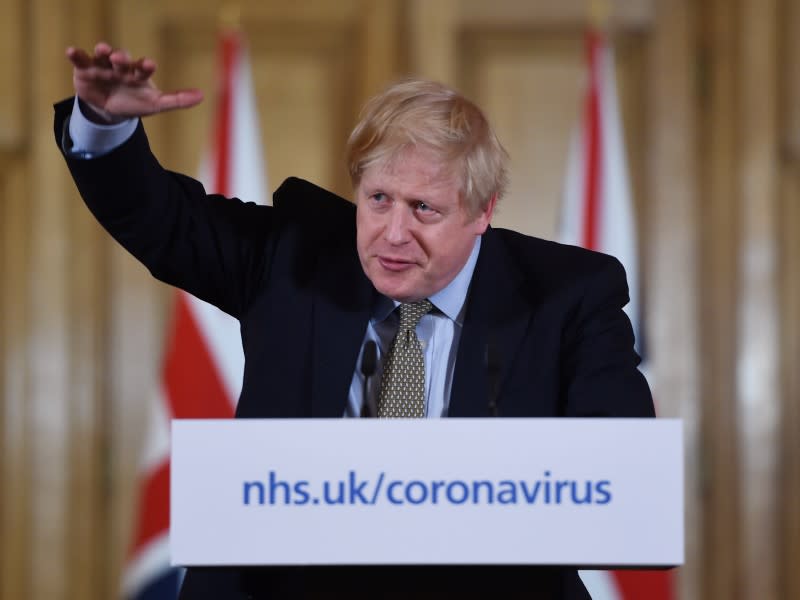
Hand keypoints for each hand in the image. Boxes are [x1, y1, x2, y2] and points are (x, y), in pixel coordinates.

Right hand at [66, 42, 202, 122]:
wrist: (109, 110)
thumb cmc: (136, 103)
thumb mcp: (156, 104)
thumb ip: (177, 100)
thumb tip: (202, 96)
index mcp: (138, 73)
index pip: (143, 68)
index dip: (146, 66)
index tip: (149, 65)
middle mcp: (121, 66)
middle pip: (122, 59)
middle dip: (122, 58)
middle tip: (121, 59)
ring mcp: (103, 66)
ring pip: (102, 55)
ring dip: (102, 51)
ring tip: (102, 50)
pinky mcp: (85, 69)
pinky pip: (81, 60)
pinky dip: (76, 55)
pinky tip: (71, 51)